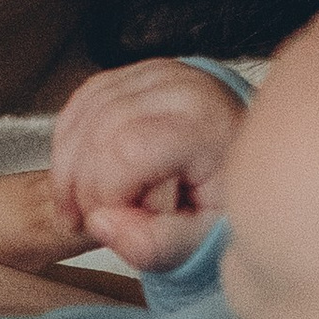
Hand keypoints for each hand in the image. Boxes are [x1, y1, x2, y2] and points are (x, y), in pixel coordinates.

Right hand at [47, 61, 242, 271]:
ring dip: (68, 167)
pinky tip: (80, 174)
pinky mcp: (134, 75)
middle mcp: (178, 89)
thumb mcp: (206, 237)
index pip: (125, 152)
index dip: (105, 195)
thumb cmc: (228, 196)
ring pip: (83, 115)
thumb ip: (158, 244)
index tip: (116, 224)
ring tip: (82, 205)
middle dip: (82, 186)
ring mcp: (155, 76)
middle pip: (98, 132)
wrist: (251, 160)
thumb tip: (102, 224)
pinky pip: (82, 102)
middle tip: (92, 221)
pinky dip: (70, 143)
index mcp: (202, 126)